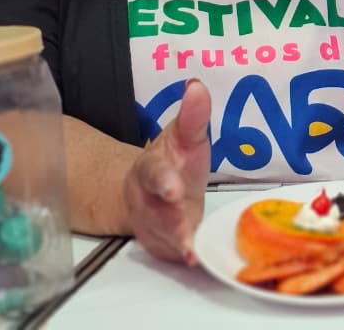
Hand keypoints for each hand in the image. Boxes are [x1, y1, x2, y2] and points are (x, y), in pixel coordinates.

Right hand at [123, 78, 211, 263]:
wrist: (151, 193)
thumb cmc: (174, 161)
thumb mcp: (185, 137)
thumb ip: (193, 116)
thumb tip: (196, 85)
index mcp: (151, 168)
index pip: (154, 172)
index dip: (163, 181)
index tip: (173, 188)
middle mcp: (147, 198)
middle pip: (155, 209)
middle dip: (167, 216)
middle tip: (181, 223)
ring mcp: (152, 223)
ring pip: (162, 234)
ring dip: (176, 240)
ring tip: (190, 248)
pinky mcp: (162, 244)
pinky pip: (170, 252)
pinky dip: (182, 256)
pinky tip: (194, 259)